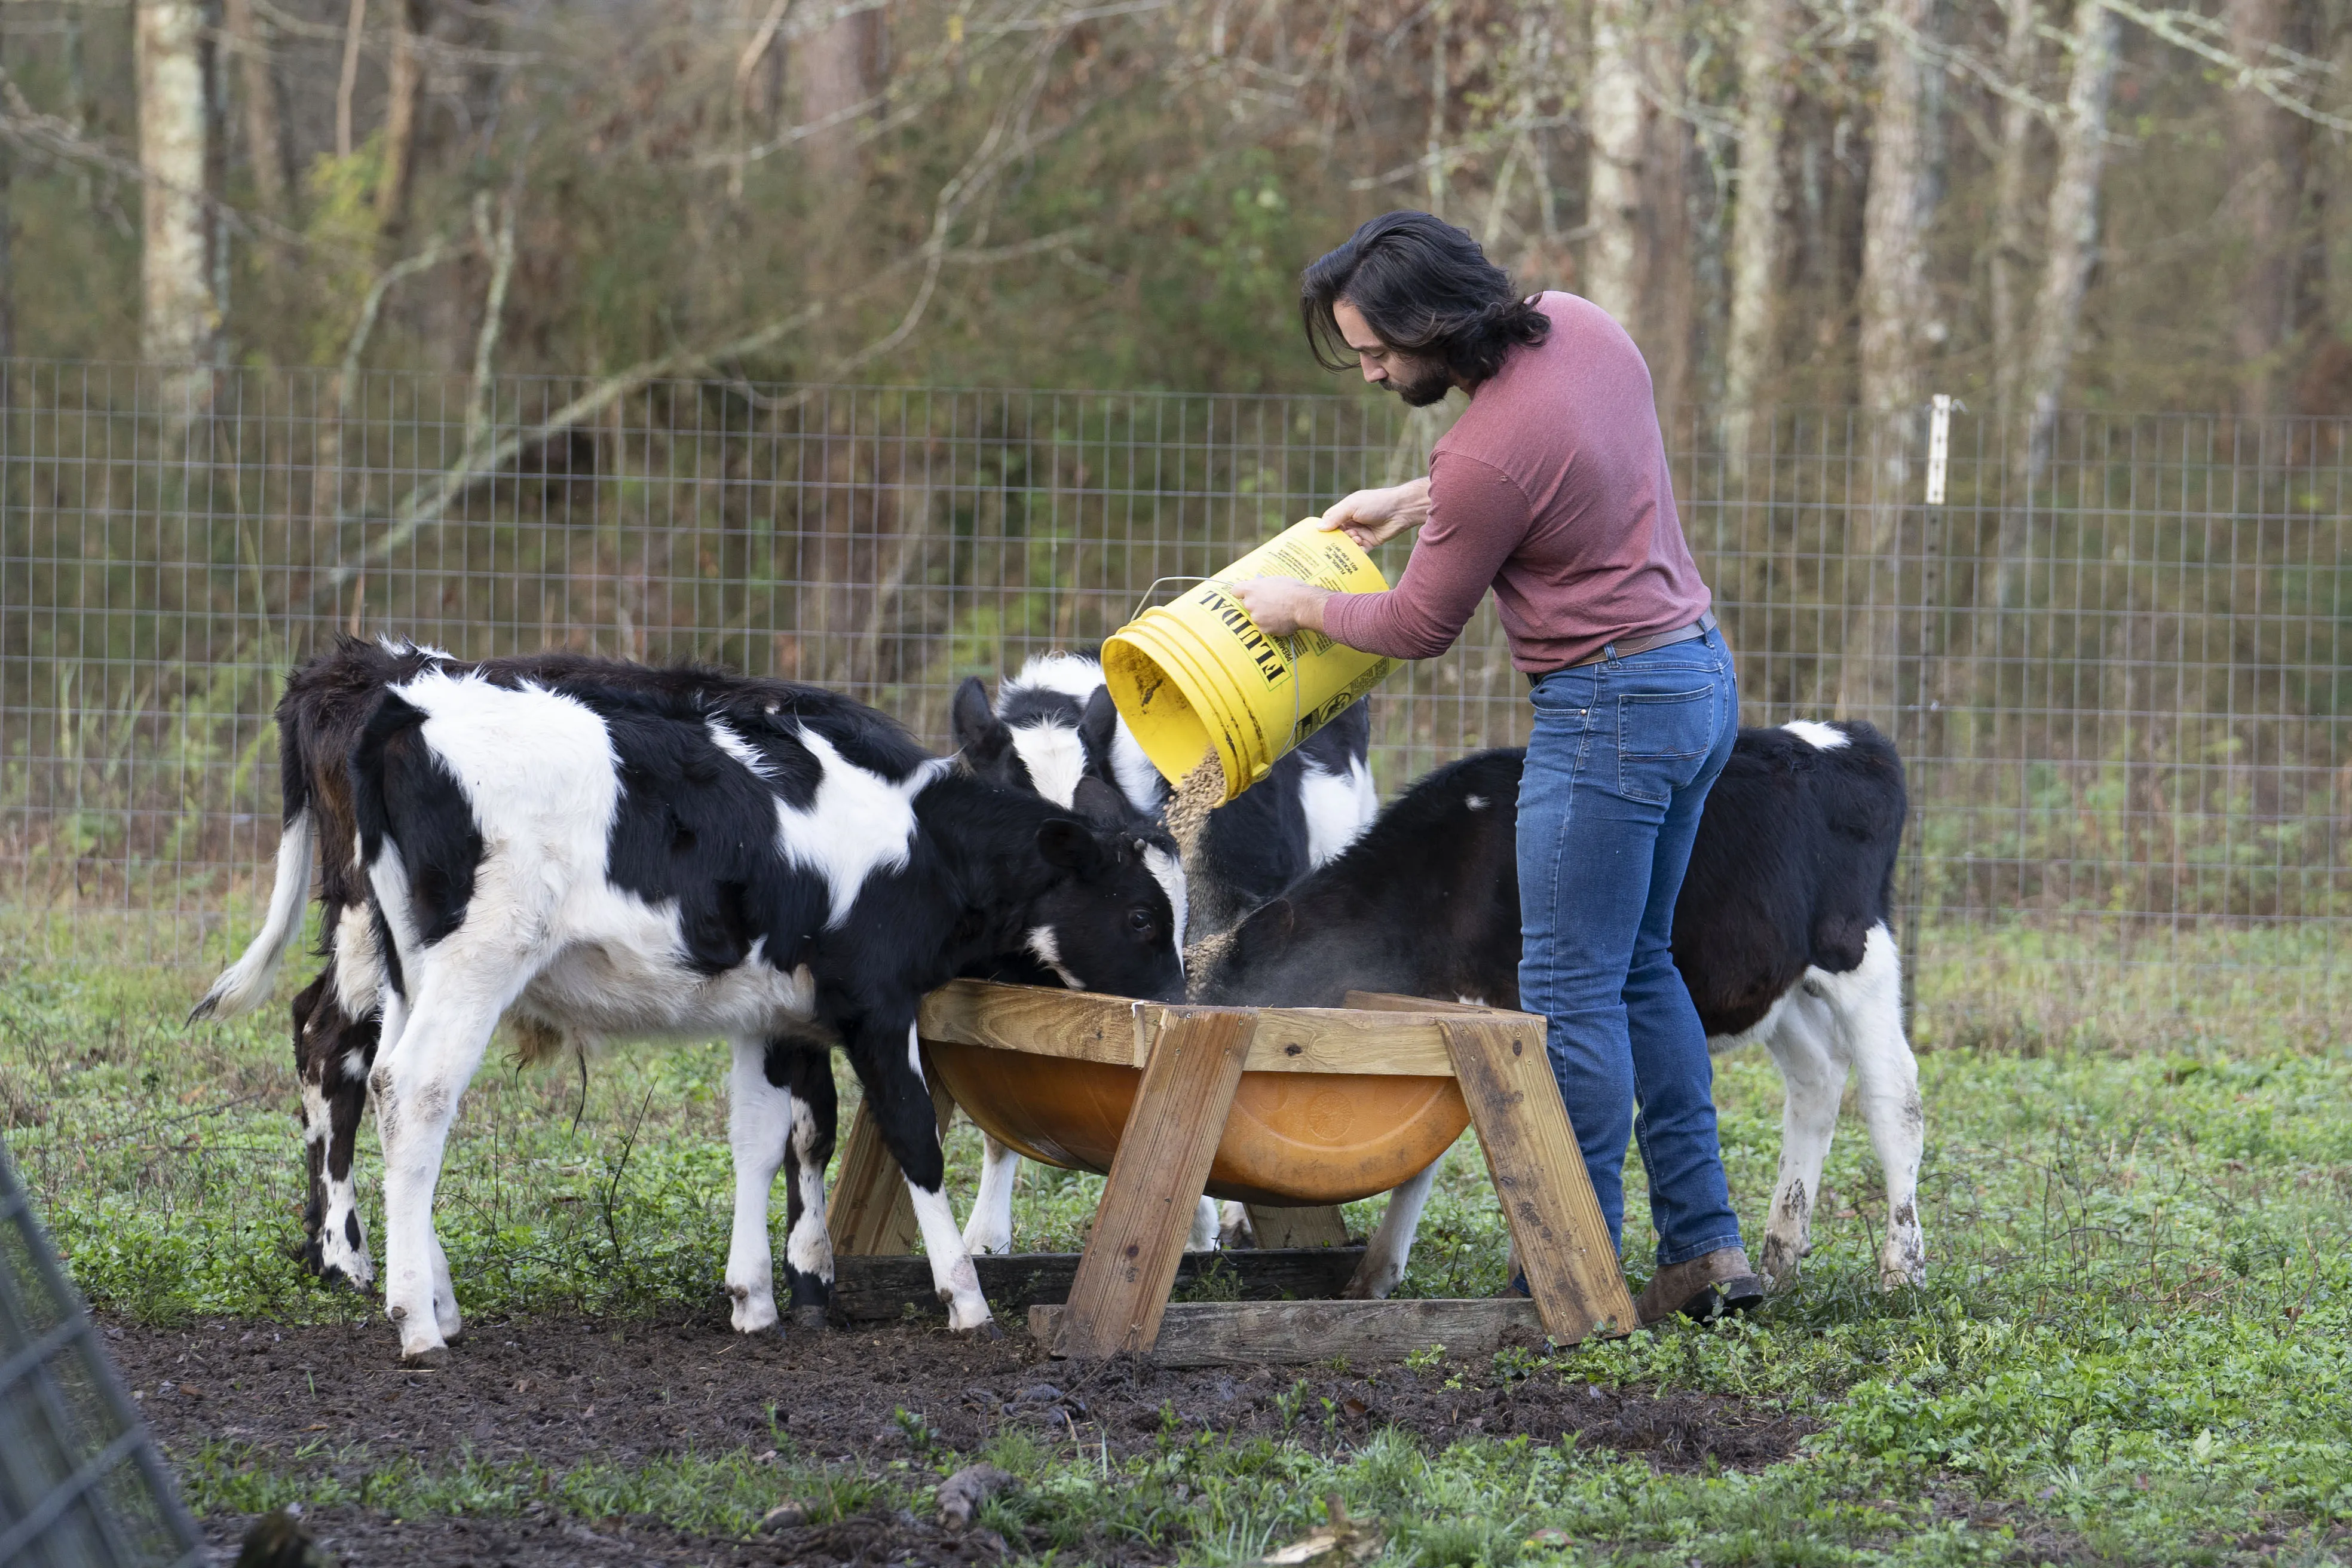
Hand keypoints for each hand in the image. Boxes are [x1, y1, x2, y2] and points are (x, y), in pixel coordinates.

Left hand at [1229, 576, 1331, 637]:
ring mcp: (1256, 618)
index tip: (1247, 593)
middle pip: (1247, 604)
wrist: (1303, 605)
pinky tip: (1281, 620)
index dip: (1242, 592)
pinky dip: (1271, 625)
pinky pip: (1264, 626)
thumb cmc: (1292, 589)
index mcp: (1251, 589)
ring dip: (1264, 615)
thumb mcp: (1275, 580)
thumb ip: (1262, 585)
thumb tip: (1259, 586)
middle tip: (1269, 603)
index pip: (1235, 590)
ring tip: (1279, 612)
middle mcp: (1250, 603)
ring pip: (1256, 616)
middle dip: (1256, 604)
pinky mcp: (1263, 629)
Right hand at [1314, 477, 1431, 550]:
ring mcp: (1360, 533)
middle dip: (1336, 540)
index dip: (1324, 529)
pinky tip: (1361, 546)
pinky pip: (1359, 551)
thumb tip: (1318, 528)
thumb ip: (1336, 516)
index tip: (1319, 538)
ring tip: (1357, 537)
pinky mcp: (1369, 543)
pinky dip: (1358, 552)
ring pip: (1347, 544)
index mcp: (1345, 511)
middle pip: (1336, 536)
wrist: (1401, 510)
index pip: (1328, 522)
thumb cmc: (1376, 502)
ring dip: (1349, 544)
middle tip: (1336, 543)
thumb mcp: (1352, 506)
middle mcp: (1351, 522)